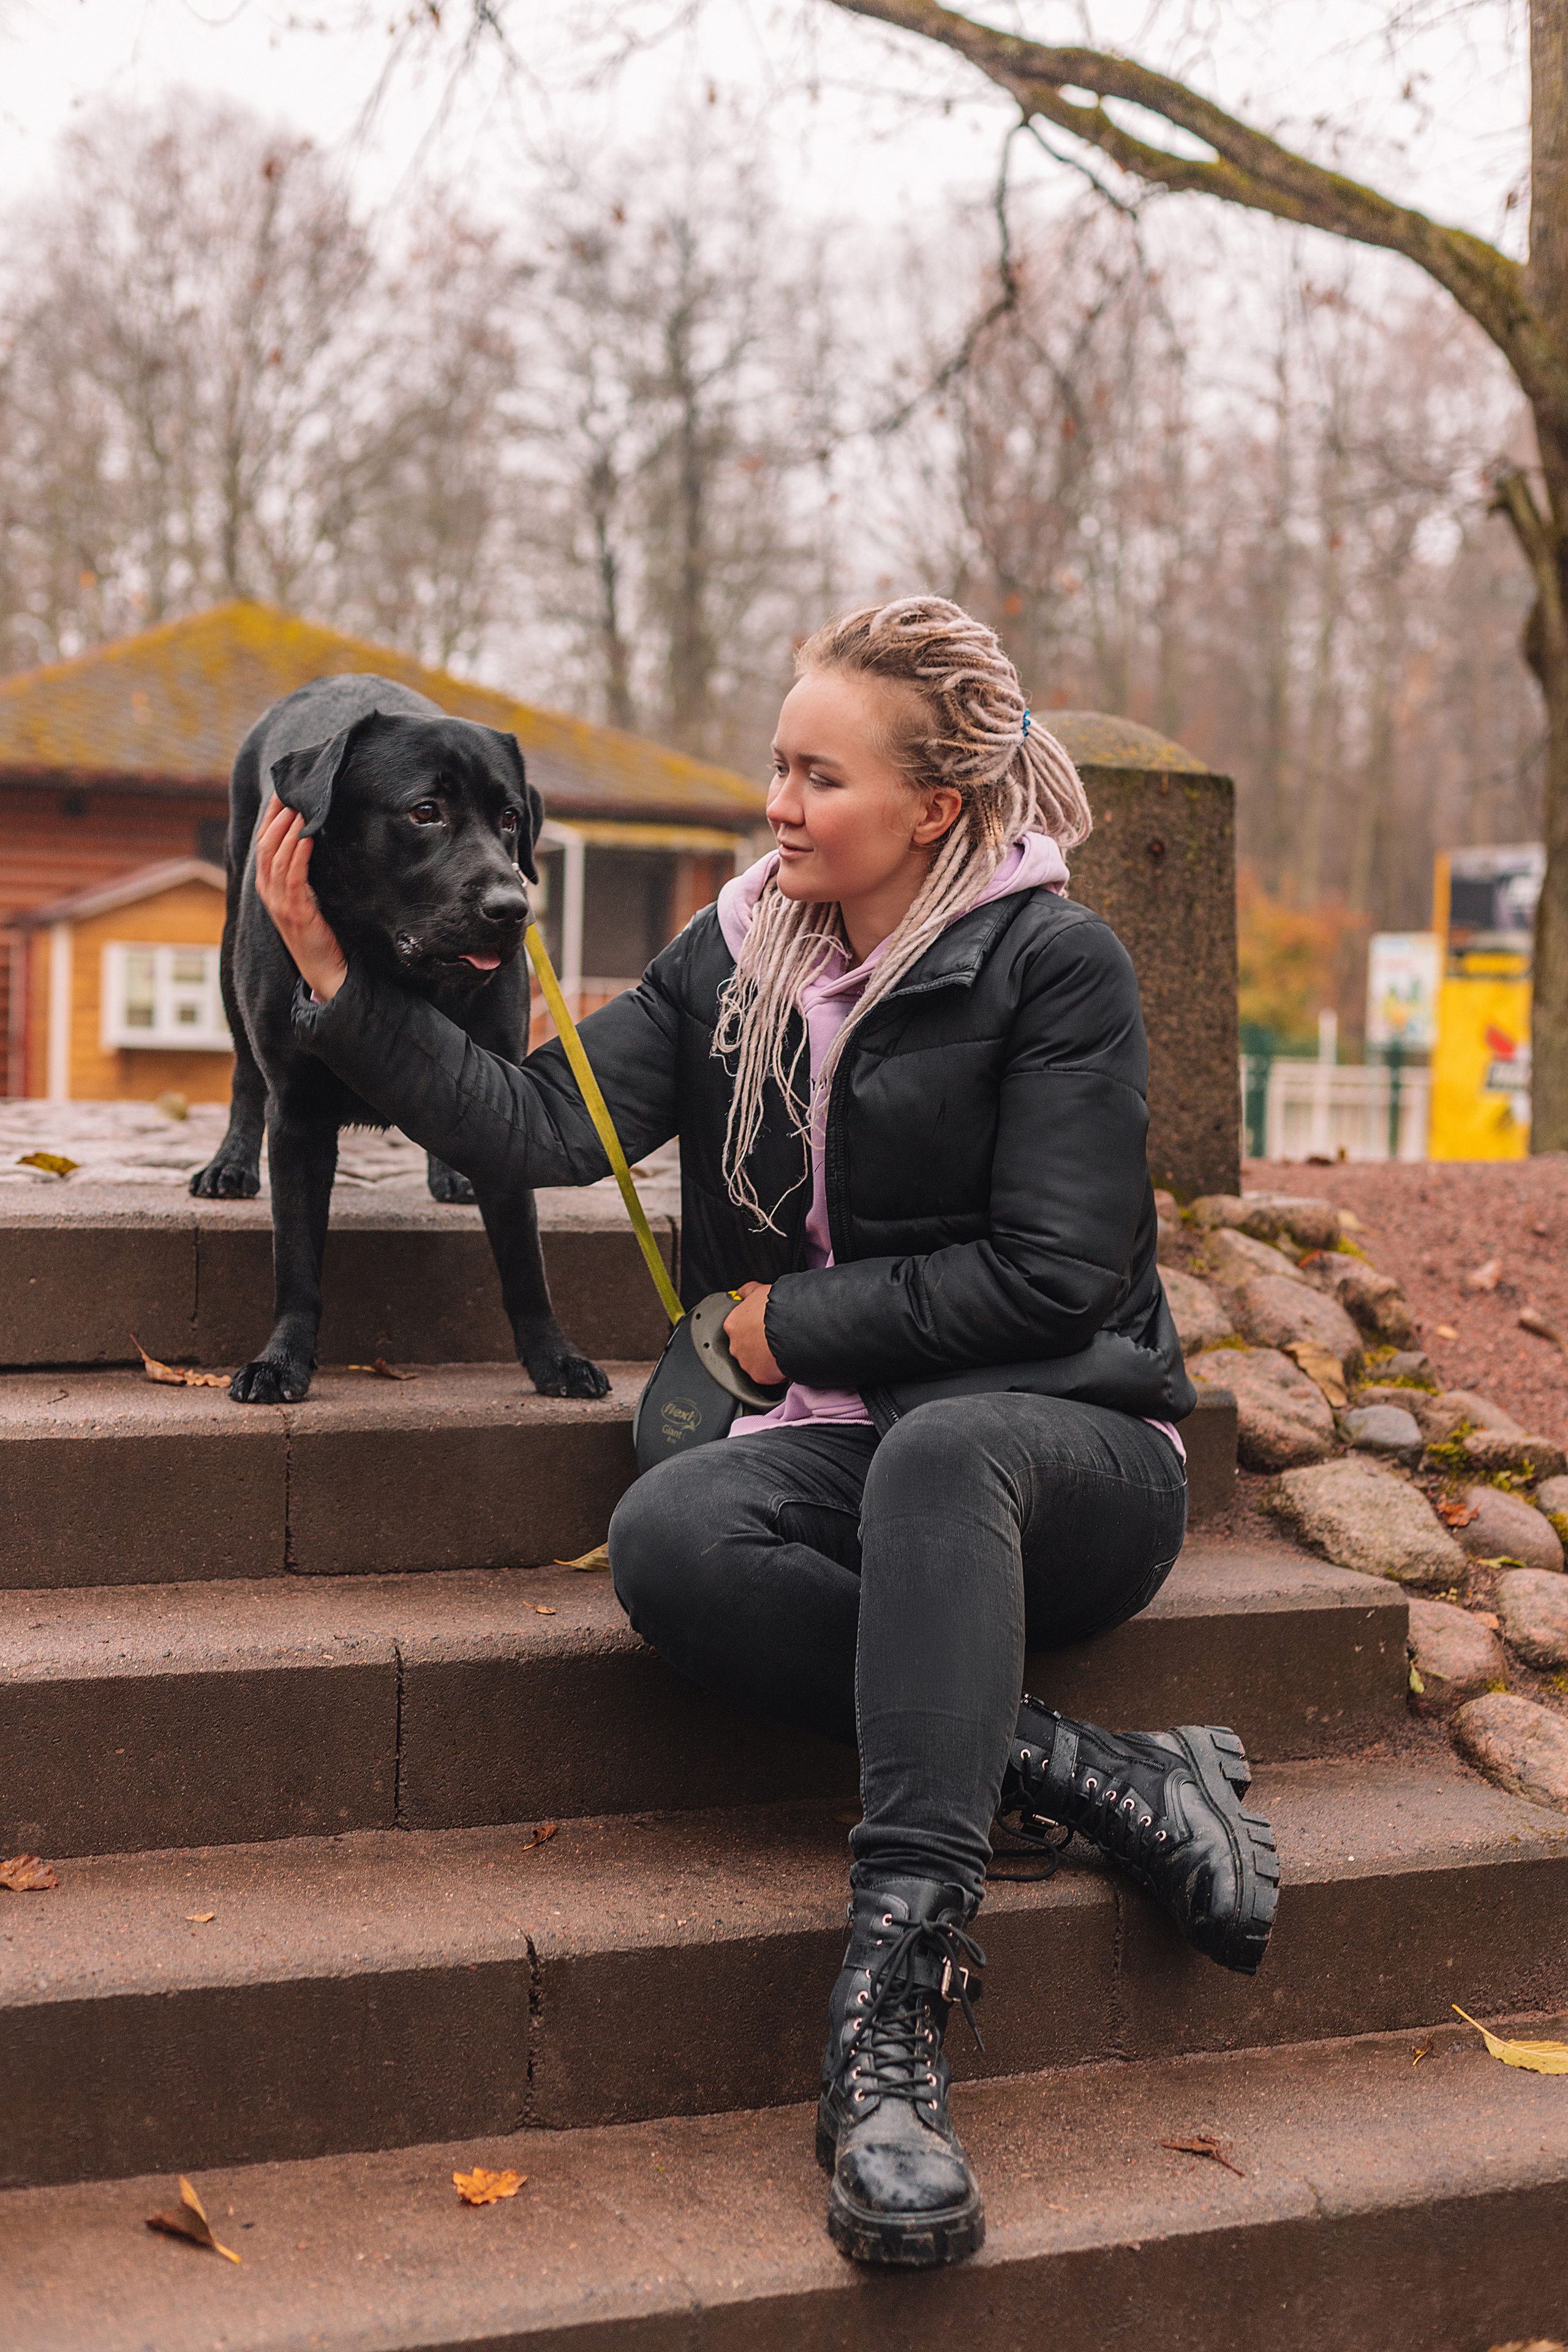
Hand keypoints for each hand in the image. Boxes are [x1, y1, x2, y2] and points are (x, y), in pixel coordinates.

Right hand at [255, 794, 347, 1001]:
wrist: (324, 970)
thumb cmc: (319, 931)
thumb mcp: (307, 896)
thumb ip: (304, 871)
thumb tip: (316, 837)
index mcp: (268, 885)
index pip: (264, 841)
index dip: (271, 815)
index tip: (283, 790)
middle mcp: (268, 891)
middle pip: (266, 843)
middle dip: (278, 814)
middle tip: (292, 789)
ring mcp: (279, 902)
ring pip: (276, 857)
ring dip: (289, 829)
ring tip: (301, 806)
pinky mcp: (295, 912)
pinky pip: (294, 877)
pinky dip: (299, 853)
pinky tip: (308, 836)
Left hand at [723, 1280, 782, 1384]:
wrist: (793, 1327)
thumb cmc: (778, 1308)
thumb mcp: (760, 1291)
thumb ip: (748, 1292)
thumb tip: (743, 1292)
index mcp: (733, 1324)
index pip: (739, 1328)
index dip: (753, 1327)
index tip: (764, 1326)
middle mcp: (735, 1345)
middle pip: (746, 1347)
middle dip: (758, 1344)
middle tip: (775, 1338)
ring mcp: (746, 1362)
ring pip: (755, 1363)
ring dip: (766, 1359)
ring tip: (782, 1349)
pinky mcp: (759, 1376)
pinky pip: (767, 1376)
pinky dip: (775, 1371)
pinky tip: (784, 1360)